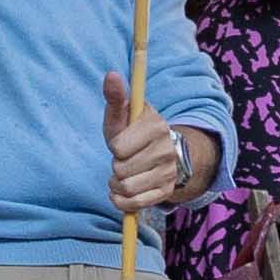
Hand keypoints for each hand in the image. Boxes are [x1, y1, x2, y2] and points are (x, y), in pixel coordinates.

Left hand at [101, 71, 193, 214]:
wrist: (160, 152)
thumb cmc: (132, 131)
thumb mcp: (123, 114)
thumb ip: (115, 96)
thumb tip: (111, 74)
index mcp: (156, 126)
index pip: (118, 148)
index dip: (115, 146)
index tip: (123, 141)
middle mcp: (167, 150)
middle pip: (121, 170)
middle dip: (115, 166)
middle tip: (124, 159)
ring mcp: (168, 173)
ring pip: (126, 189)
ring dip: (116, 184)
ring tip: (123, 174)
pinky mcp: (166, 192)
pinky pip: (134, 205)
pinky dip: (121, 201)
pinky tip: (123, 191)